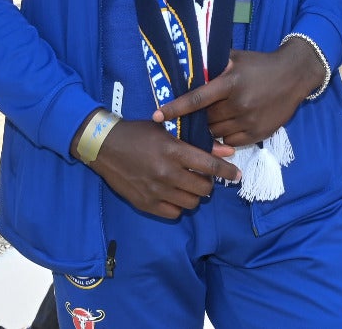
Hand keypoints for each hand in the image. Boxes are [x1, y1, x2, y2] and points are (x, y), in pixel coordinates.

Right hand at [86, 118, 239, 218]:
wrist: (104, 146)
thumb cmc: (138, 133)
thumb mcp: (167, 130)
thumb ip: (198, 142)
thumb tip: (226, 152)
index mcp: (173, 151)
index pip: (210, 166)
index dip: (228, 172)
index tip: (237, 175)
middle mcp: (167, 173)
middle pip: (204, 188)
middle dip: (208, 183)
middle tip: (202, 177)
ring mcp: (156, 191)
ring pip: (192, 203)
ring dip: (194, 195)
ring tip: (188, 185)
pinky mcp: (146, 204)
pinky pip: (174, 212)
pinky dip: (178, 205)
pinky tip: (173, 194)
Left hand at [153, 40, 324, 146]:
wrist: (294, 75)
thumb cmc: (260, 64)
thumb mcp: (235, 58)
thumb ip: (213, 65)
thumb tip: (188, 67)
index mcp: (230, 82)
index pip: (196, 98)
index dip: (175, 108)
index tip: (157, 115)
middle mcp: (238, 103)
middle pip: (206, 119)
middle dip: (198, 117)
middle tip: (196, 113)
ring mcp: (249, 120)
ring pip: (216, 132)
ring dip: (211, 127)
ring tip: (216, 116)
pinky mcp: (259, 133)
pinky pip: (231, 141)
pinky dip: (225, 136)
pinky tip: (229, 123)